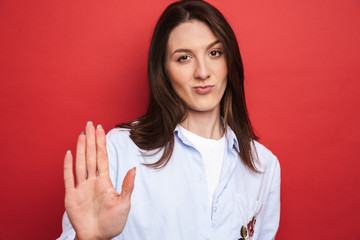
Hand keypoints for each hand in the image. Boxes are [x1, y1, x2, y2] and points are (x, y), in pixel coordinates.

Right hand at [63, 121, 135, 239]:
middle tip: (90, 124)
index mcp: (105, 182)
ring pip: (80, 163)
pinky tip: (69, 153)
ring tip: (82, 134)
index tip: (101, 129)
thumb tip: (133, 168)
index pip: (103, 157)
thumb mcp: (124, 204)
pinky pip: (68, 178)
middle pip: (91, 156)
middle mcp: (92, 181)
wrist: (97, 237)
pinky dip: (67, 166)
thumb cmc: (112, 223)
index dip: (102, 143)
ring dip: (81, 148)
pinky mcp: (71, 196)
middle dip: (92, 140)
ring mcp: (81, 187)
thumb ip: (127, 186)